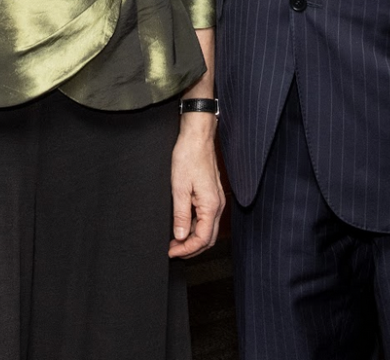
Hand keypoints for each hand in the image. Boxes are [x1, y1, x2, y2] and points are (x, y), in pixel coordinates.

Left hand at [168, 112, 224, 257]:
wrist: (197, 138)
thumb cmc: (189, 158)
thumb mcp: (179, 188)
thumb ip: (180, 215)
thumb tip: (180, 236)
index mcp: (211, 205)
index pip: (202, 239)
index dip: (186, 249)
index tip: (171, 252)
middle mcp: (217, 205)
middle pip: (208, 238)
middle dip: (191, 248)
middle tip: (173, 251)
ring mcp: (216, 200)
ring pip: (207, 229)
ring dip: (192, 239)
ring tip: (174, 241)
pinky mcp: (212, 195)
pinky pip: (206, 218)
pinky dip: (195, 227)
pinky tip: (182, 226)